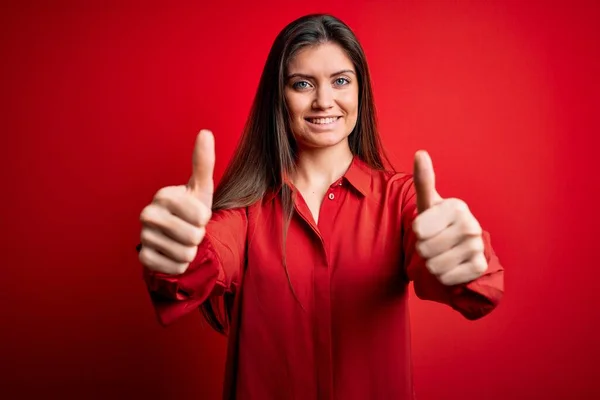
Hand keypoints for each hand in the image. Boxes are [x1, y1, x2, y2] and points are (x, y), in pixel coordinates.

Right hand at [138, 129, 214, 274]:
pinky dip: (180, 264)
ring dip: (190, 251)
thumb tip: (205, 132)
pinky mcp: (144, 259)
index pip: (201, 216)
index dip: (205, 219)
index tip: (196, 215)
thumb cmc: (191, 210)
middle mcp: (148, 214)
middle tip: (189, 231)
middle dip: (198, 237)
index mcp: (163, 196)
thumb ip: (203, 162)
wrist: (177, 238)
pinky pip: (175, 267)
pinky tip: (173, 254)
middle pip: (193, 236)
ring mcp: (143, 237)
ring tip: (181, 241)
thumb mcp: (200, 188)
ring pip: (185, 254)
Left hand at [412, 150, 486, 285]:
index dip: (417, 233)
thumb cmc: (439, 223)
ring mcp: (477, 246)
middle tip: (435, 243)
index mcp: (456, 206)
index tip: (427, 228)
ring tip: (442, 254)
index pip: (417, 229)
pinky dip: (443, 277)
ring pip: (433, 266)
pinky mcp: (479, 267)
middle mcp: (470, 225)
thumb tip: (421, 152)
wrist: (460, 249)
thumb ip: (424, 180)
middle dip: (423, 250)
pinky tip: (452, 266)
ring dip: (432, 264)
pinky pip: (446, 278)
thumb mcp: (429, 203)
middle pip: (424, 249)